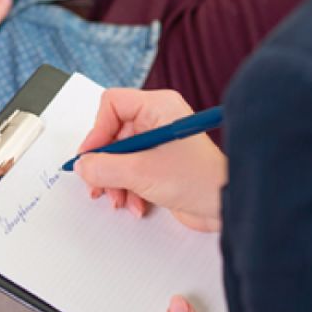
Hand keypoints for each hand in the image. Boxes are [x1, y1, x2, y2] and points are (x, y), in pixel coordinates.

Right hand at [74, 89, 226, 231]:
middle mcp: (158, 120)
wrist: (227, 206)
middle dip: (105, 164)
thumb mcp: (141, 172)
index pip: (112, 105)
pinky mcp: (162, 164)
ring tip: (119, 199)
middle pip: (112, 134)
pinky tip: (136, 204)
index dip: (97, 131)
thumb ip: (105, 167)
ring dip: (115, 181)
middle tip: (98, 184)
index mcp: (158, 106)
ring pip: (120, 156)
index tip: (90, 156)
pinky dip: (129, 188)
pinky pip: (132, 171)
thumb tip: (83, 165)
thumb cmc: (201, 180)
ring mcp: (159, 143)